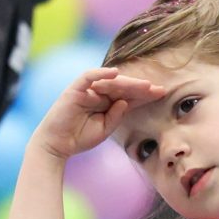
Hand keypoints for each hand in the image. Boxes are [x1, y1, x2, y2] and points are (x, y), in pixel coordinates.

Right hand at [36, 68, 165, 161]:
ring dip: (127, 82)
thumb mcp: (104, 129)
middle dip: (140, 87)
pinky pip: (88, 76)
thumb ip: (116, 116)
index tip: (162, 94)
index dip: (144, 94)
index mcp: (106, 103)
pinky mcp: (75, 89)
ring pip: (110, 81)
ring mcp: (87, 90)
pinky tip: (115, 73)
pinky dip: (101, 73)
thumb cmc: (79, 138)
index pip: (128, 95)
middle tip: (158, 88)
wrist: (56, 146)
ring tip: (143, 84)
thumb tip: (126, 101)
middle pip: (122, 86)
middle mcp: (98, 93)